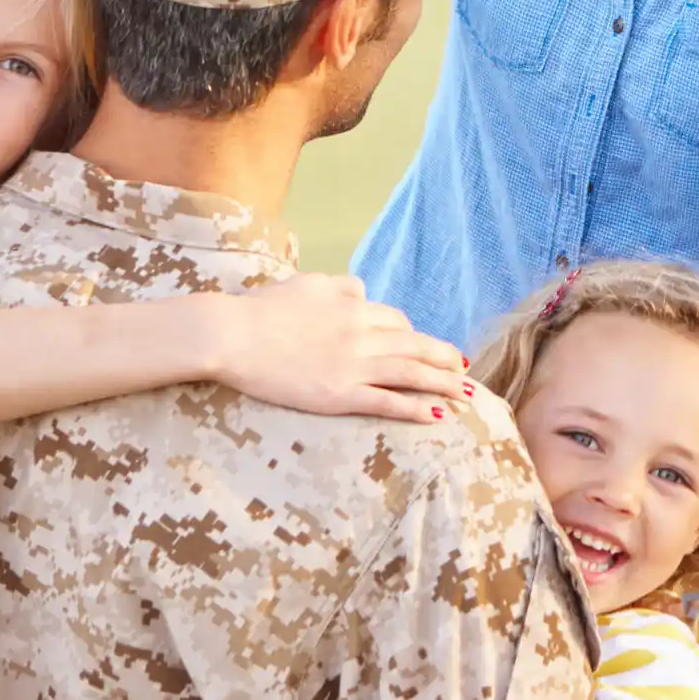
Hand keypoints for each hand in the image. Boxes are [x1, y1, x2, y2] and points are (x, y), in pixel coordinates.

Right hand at [194, 275, 468, 423]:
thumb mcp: (306, 284)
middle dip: (445, 358)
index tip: (426, 347)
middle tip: (465, 369)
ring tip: (466, 393)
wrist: (233, 335)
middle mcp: (361, 333)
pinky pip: (387, 401)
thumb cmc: (262, 309)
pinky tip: (436, 415)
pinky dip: (415, 408)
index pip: (397, 320)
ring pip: (410, 373)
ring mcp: (352, 365)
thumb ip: (339, 286)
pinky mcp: (339, 394)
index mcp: (352, 306)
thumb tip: (361, 290)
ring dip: (442, 384)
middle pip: (415, 345)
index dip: (415, 335)